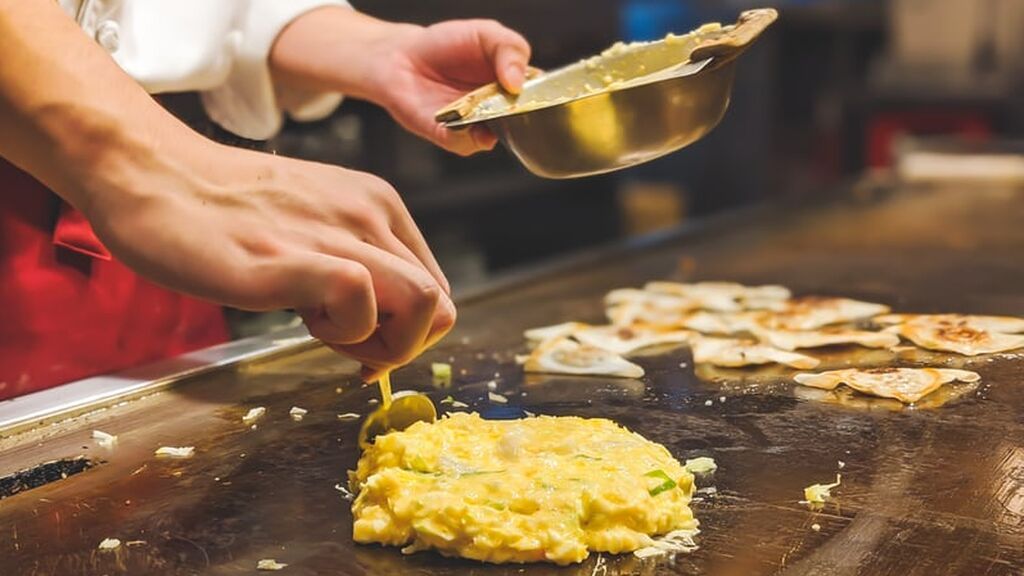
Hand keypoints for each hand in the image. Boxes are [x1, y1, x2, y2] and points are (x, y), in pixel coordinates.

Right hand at [83, 136, 454, 377]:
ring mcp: (335, 233)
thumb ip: (352, 263)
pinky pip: (359, 298)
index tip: (366, 348)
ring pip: (422, 303)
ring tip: (321, 328)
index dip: (410, 334)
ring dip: (379, 343)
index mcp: (378, 205)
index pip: (436, 290)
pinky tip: (300, 320)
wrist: (151, 173)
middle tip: (350, 350)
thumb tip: (377, 328)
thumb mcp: (312, 224)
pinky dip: (343, 332)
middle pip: (439, 307)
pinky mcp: (291, 258)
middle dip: (402, 347)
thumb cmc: (222, 208)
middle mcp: (369, 214)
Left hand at [372, 20, 531, 155]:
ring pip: (498, 136)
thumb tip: (518, 82)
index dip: (546, 96)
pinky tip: (461, 120)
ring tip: (487, 111)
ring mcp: (477, 125)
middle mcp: (499, 109)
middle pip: (524, 122)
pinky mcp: (452, 136)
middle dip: (524, 116)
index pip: (542, 96)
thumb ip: (510, 49)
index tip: (543, 92)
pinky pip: (466, 143)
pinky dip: (466, 134)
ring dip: (496, 127)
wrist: (401, 57)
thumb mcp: (486, 33)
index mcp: (514, 83)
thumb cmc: (445, 45)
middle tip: (516, 103)